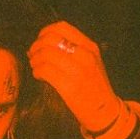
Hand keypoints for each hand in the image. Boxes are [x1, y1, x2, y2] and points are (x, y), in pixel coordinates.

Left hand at [28, 22, 128, 136]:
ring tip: (37, 67)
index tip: (41, 42)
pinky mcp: (69, 85)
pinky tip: (40, 77)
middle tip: (34, 56)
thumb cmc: (94, 86)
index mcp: (90, 47)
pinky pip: (44, 70)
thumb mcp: (92, 61)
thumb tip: (42, 43)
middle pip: (50, 39)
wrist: (105, 111)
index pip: (62, 27)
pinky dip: (37, 72)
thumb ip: (74, 49)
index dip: (45, 32)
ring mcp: (78, 70)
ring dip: (35, 60)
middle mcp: (85, 55)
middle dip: (36, 46)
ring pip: (44, 54)